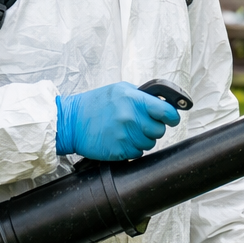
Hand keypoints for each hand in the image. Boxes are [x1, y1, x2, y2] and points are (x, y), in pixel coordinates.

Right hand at [56, 81, 179, 160]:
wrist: (71, 122)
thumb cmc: (95, 104)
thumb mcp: (119, 90)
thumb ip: (142, 96)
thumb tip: (163, 103)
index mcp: (134, 100)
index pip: (167, 112)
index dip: (172, 116)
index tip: (171, 118)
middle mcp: (131, 118)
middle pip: (160, 130)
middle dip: (154, 128)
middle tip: (141, 124)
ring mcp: (126, 137)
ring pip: (150, 143)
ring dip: (143, 139)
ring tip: (127, 131)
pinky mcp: (120, 151)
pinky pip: (138, 153)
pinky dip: (132, 148)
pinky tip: (120, 139)